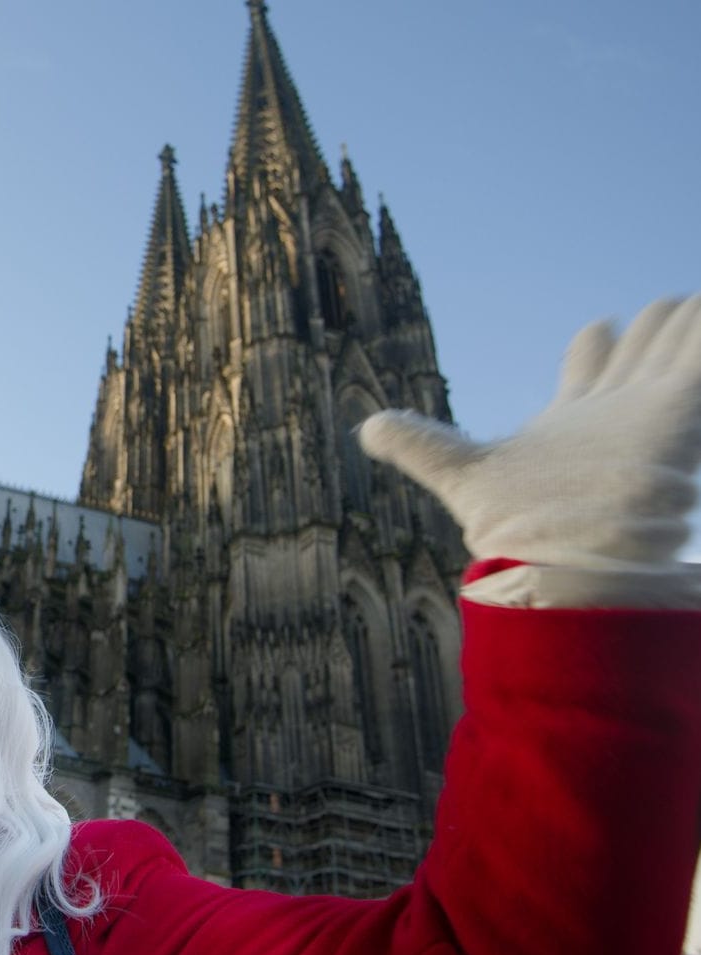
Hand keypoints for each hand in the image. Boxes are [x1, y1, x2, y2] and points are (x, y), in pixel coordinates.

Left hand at [361, 296, 700, 571]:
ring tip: (689, 310)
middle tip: (665, 312)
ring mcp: (650, 412)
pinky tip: (699, 313)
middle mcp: (616, 413)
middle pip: (645, 346)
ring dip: (687, 323)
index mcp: (572, 419)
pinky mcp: (677, 414)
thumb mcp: (459, 475)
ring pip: (681, 341)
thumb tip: (367, 427)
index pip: (593, 362)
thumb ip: (420, 446)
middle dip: (654, 326)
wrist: (563, 564)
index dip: (597, 342)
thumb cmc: (516, 530)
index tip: (598, 329)